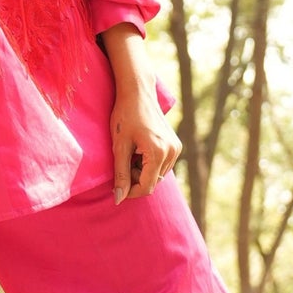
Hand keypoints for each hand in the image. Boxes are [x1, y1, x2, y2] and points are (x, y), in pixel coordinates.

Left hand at [110, 88, 181, 202]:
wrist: (138, 92)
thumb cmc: (124, 116)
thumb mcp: (119, 146)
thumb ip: (120, 174)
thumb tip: (119, 199)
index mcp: (158, 152)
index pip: (146, 187)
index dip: (130, 191)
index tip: (116, 187)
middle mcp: (172, 152)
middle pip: (152, 182)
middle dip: (136, 178)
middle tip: (122, 160)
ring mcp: (176, 148)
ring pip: (157, 175)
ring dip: (142, 171)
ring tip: (130, 153)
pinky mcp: (176, 145)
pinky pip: (161, 165)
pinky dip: (149, 164)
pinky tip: (139, 149)